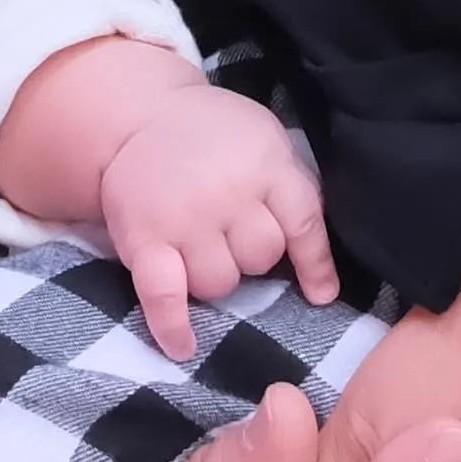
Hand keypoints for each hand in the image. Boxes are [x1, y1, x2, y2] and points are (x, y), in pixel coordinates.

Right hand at [97, 91, 339, 358]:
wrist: (139, 114)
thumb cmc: (214, 134)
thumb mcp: (265, 140)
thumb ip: (290, 189)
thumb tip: (316, 259)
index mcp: (266, 166)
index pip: (304, 226)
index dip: (314, 264)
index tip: (321, 296)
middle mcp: (227, 194)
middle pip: (259, 258)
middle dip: (250, 253)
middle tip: (230, 231)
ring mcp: (184, 220)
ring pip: (218, 283)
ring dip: (215, 276)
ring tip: (201, 249)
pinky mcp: (142, 239)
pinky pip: (162, 295)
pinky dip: (172, 326)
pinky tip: (183, 347)